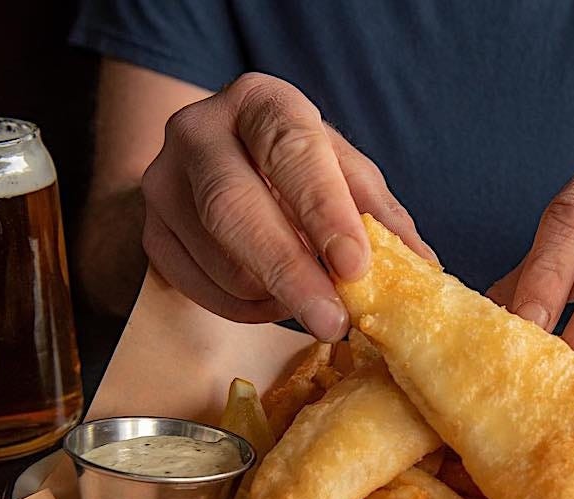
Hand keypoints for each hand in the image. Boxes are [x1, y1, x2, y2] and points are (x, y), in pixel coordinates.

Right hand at [141, 72, 433, 339]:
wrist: (213, 170)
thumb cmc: (294, 170)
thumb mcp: (342, 174)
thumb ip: (378, 214)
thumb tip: (422, 268)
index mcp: (260, 102)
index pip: (290, 150)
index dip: (323, 211)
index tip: (355, 265)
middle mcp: (199, 130)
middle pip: (234, 207)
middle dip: (290, 272)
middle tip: (334, 322)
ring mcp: (163, 182)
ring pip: (218, 260)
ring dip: (275, 295)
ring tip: (312, 297)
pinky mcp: (151, 233)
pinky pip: (201, 289)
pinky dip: (248, 308)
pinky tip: (273, 297)